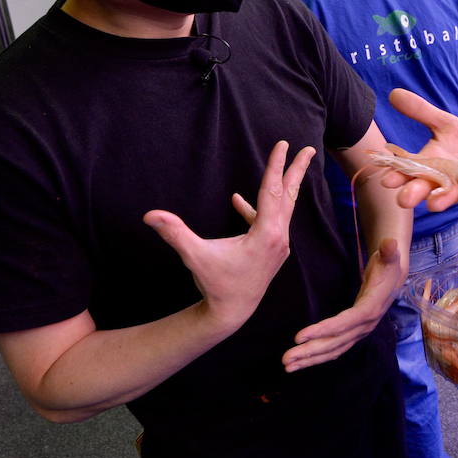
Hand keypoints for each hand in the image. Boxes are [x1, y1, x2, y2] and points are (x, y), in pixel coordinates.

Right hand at [144, 141, 315, 333]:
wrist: (232, 312)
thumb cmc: (216, 284)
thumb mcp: (194, 256)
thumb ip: (174, 233)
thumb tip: (149, 215)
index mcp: (266, 234)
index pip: (271, 192)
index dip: (275, 166)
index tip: (283, 145)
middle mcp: (278, 237)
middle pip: (289, 195)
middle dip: (297, 171)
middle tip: (309, 149)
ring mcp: (277, 244)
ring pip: (284, 207)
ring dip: (285, 186)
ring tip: (290, 166)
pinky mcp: (272, 249)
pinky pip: (269, 221)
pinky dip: (256, 209)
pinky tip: (238, 201)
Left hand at [283, 236, 404, 371]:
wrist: (394, 278)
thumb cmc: (387, 264)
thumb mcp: (389, 255)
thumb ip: (389, 251)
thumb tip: (391, 243)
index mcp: (371, 308)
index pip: (346, 322)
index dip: (324, 330)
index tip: (299, 336)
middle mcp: (365, 325)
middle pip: (336, 342)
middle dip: (310, 351)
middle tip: (286, 359)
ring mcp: (359, 332)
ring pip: (333, 350)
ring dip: (310, 358)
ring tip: (287, 365)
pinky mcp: (352, 334)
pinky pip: (334, 349)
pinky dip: (316, 357)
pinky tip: (301, 362)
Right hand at [381, 88, 457, 211]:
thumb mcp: (444, 124)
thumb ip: (421, 111)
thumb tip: (393, 93)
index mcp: (428, 164)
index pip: (408, 170)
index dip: (397, 175)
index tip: (386, 180)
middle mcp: (441, 180)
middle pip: (424, 189)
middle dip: (414, 194)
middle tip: (404, 200)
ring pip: (448, 196)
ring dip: (441, 200)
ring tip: (433, 205)